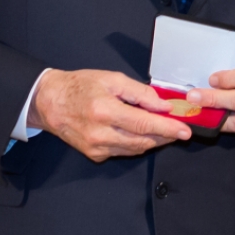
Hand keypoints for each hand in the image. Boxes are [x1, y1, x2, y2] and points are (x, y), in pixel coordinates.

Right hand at [29, 69, 190, 161]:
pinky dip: (135, 143)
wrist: (50, 102)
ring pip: (135, 149)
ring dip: (152, 140)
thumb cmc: (79, 87)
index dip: (168, 128)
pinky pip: (122, 151)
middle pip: (143, 141)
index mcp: (105, 111)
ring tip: (163, 129)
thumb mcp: (112, 79)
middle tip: (179, 128)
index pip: (144, 124)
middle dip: (165, 136)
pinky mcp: (94, 155)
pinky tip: (139, 132)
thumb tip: (163, 105)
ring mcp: (96, 148)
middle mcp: (100, 134)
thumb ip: (140, 93)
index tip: (184, 130)